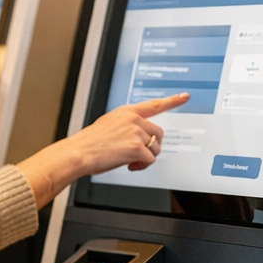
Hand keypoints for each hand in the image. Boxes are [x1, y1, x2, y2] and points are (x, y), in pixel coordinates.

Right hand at [17, 93, 189, 206]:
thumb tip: (138, 139)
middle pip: (158, 133)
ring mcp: (136, 132)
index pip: (154, 104)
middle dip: (151, 145)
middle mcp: (133, 119)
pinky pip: (150, 160)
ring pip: (155, 148)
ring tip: (130, 160)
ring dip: (145, 157)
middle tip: (137, 154)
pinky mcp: (137, 147)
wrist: (78, 153)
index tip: (184, 97)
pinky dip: (141, 166)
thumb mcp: (107, 126)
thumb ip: (125, 126)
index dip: (172, 101)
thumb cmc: (88, 144)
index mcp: (125, 112)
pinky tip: (129, 165)